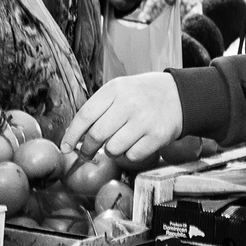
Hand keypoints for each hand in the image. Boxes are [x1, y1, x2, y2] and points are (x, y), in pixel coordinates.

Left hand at [60, 72, 182, 162]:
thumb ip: (98, 109)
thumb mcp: (119, 91)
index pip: (85, 115)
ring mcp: (144, 120)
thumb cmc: (142, 95)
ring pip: (113, 149)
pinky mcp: (156, 136)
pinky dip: (129, 155)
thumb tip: (72, 135)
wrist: (178, 95)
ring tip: (117, 143)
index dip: (72, 134)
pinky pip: (132, 155)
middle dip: (88, 148)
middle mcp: (129, 103)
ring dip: (111, 151)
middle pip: (96, 135)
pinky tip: (134, 144)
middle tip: (87, 152)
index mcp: (115, 89)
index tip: (66, 147)